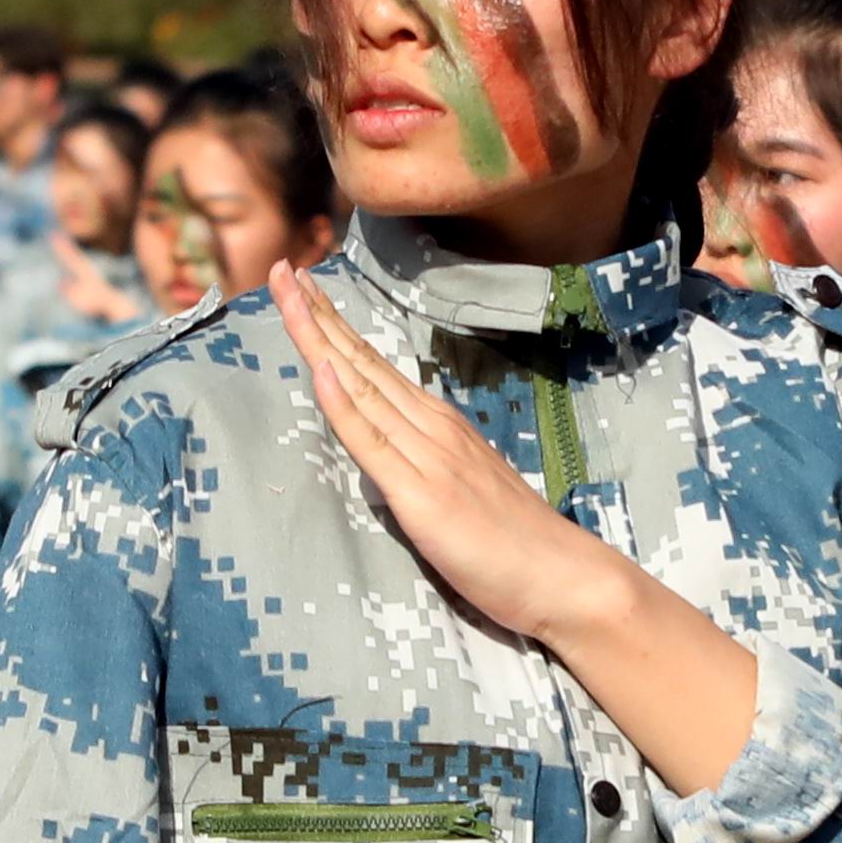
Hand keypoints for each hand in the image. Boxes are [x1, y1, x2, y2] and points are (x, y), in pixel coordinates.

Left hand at [271, 270, 758, 790]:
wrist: (560, 575)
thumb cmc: (513, 543)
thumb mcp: (459, 489)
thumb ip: (423, 465)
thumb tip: (389, 456)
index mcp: (437, 424)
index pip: (373, 365)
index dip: (334, 326)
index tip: (303, 287)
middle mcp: (430, 426)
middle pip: (360, 360)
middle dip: (316, 313)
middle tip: (281, 267)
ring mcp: (428, 456)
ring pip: (361, 385)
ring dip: (319, 337)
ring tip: (289, 293)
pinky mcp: (423, 495)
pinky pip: (373, 442)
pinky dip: (344, 403)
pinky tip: (321, 369)